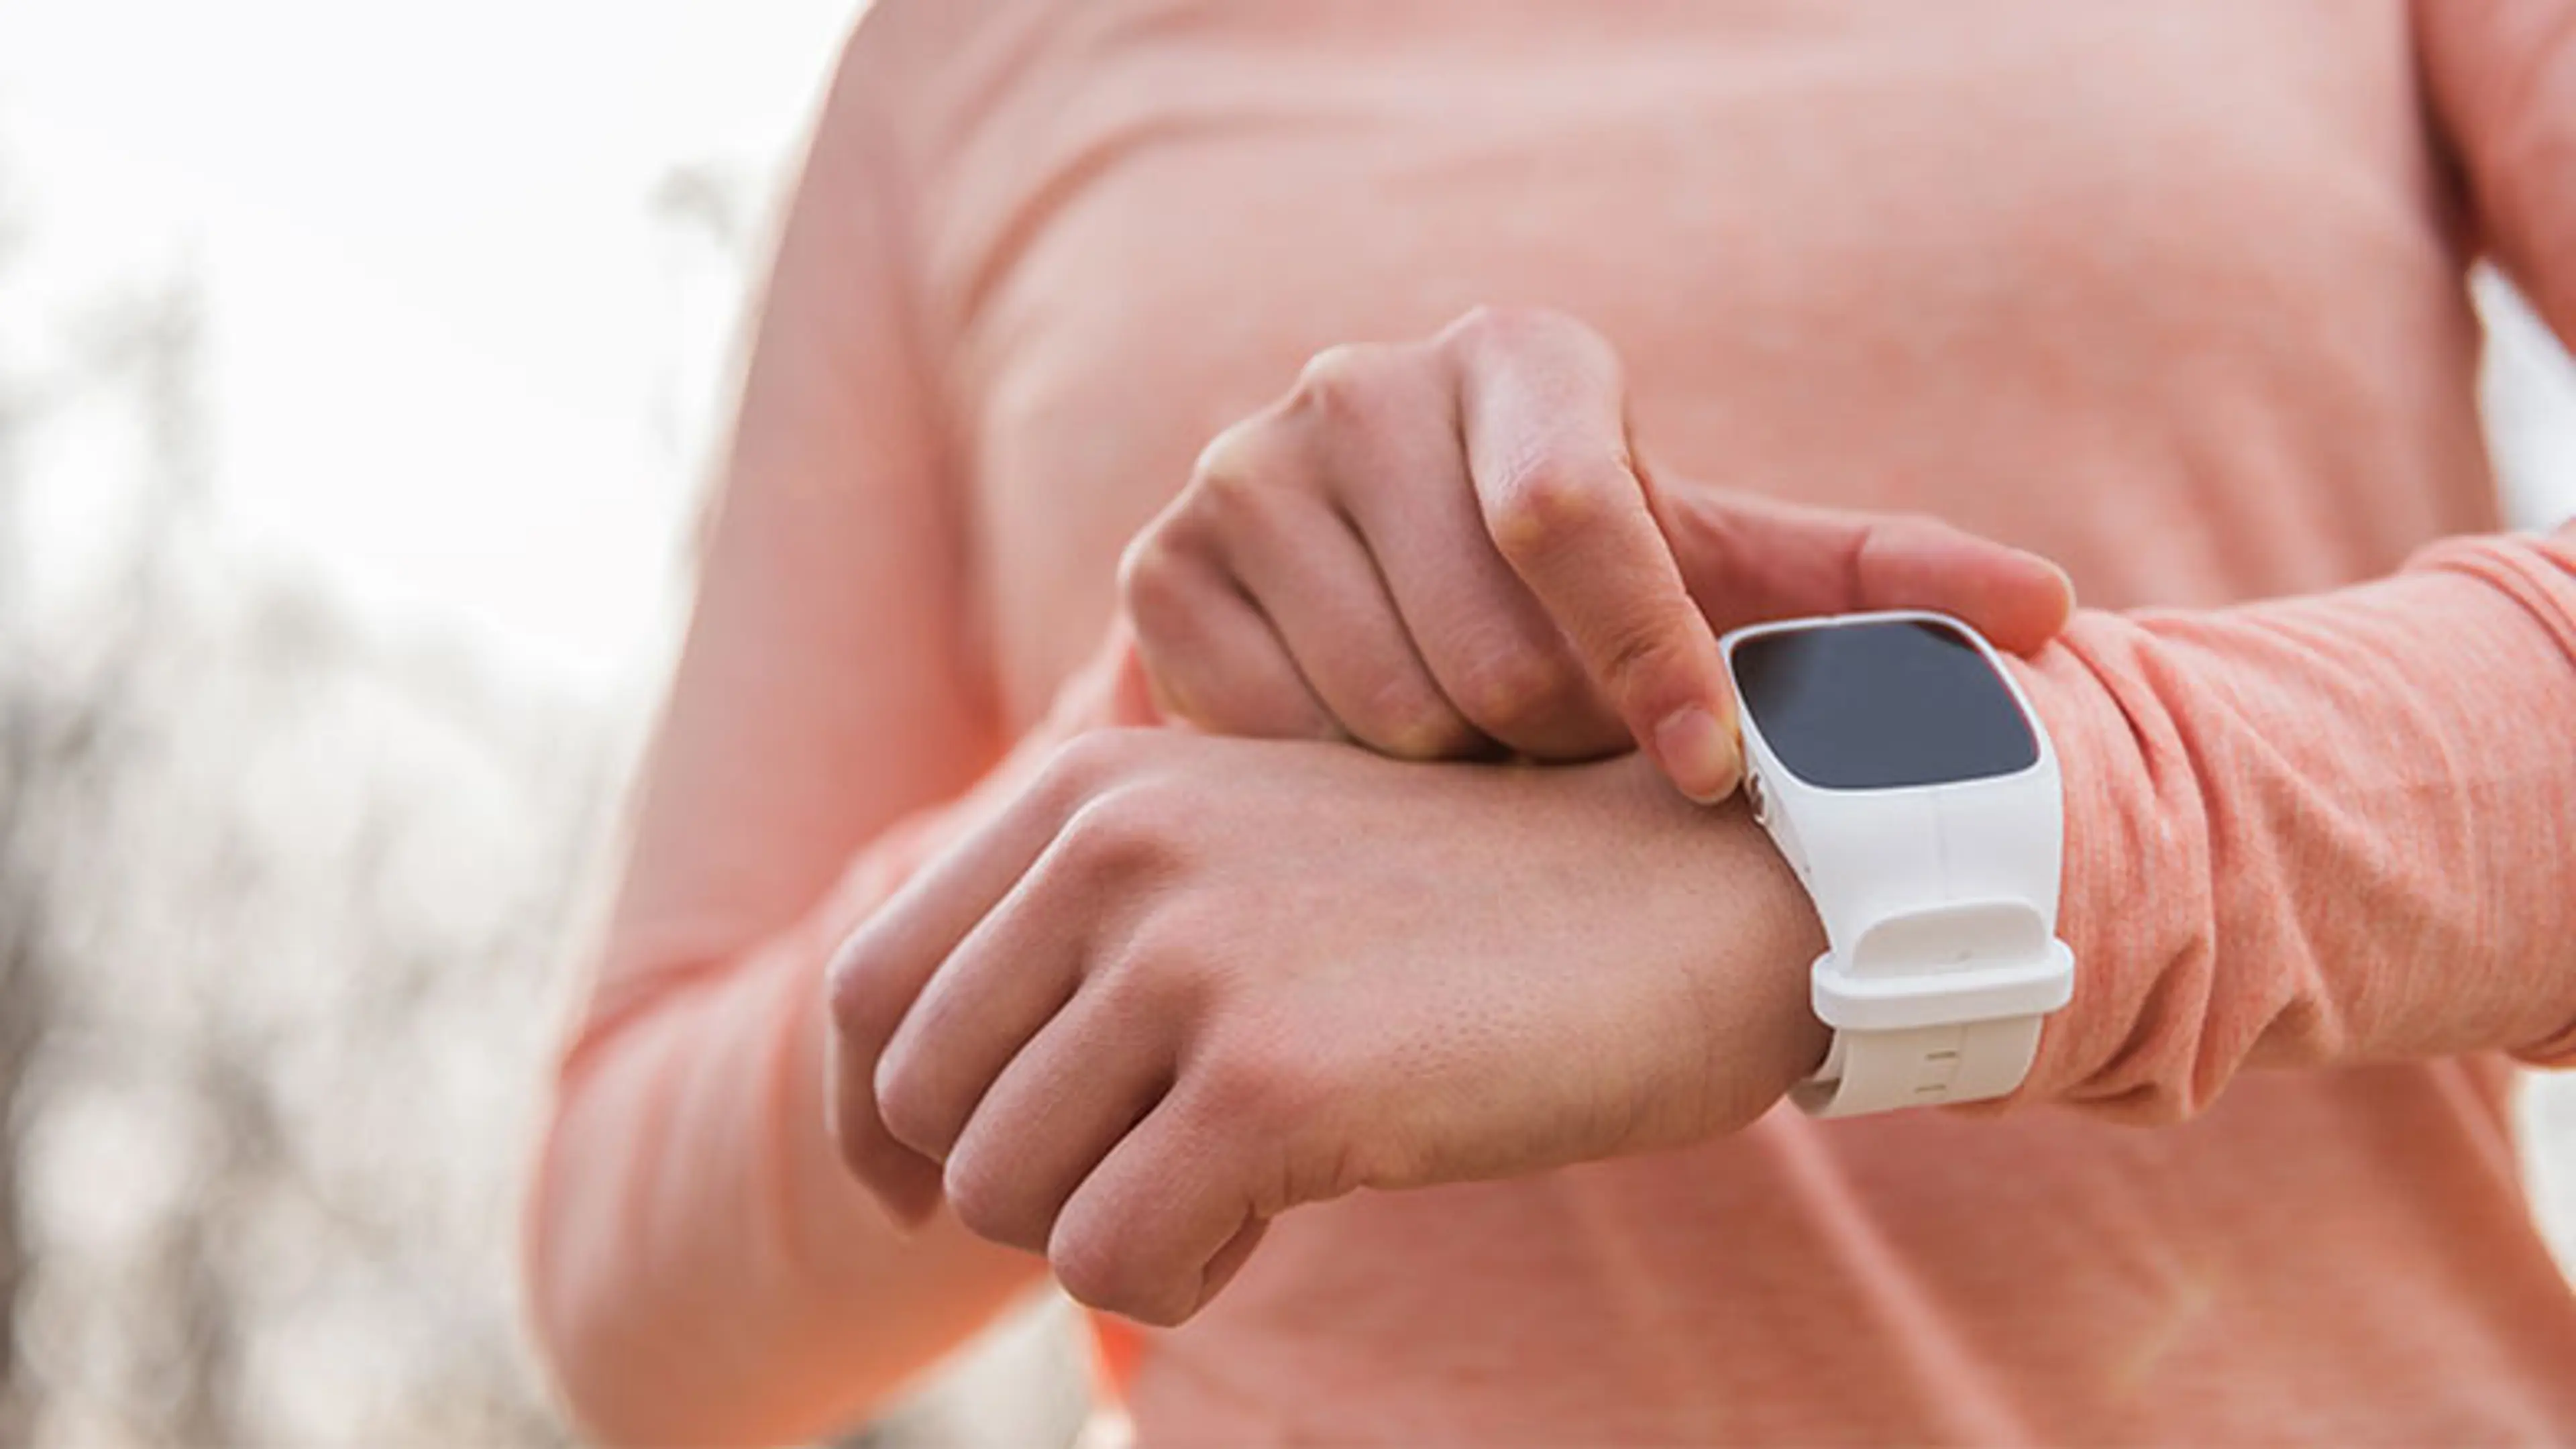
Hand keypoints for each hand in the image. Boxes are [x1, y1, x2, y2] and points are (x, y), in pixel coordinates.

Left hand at [825, 730, 1826, 1325]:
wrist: (1685, 904)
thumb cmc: (1457, 908)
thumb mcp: (1235, 857)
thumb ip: (1072, 935)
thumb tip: (906, 1132)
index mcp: (1090, 786)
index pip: (871, 990)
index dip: (878, 1121)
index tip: (929, 1191)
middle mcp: (1114, 847)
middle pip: (926, 1104)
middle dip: (1015, 1182)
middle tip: (1154, 1178)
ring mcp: (1189, 959)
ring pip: (1005, 1194)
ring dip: (1111, 1228)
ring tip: (1242, 1180)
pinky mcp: (1273, 1082)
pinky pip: (1114, 1262)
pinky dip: (1182, 1279)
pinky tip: (1285, 1211)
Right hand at [1120, 305, 2074, 800]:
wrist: (1379, 586)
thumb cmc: (1585, 583)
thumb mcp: (1717, 566)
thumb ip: (1869, 582)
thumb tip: (2055, 616)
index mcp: (1520, 356)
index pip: (1575, 511)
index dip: (1649, 664)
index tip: (1700, 774)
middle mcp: (1361, 386)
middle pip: (1483, 650)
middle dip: (1554, 747)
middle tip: (1569, 759)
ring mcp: (1240, 472)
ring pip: (1379, 714)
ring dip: (1459, 785)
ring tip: (1481, 762)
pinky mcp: (1159, 570)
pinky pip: (1268, 743)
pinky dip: (1344, 790)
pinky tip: (1378, 765)